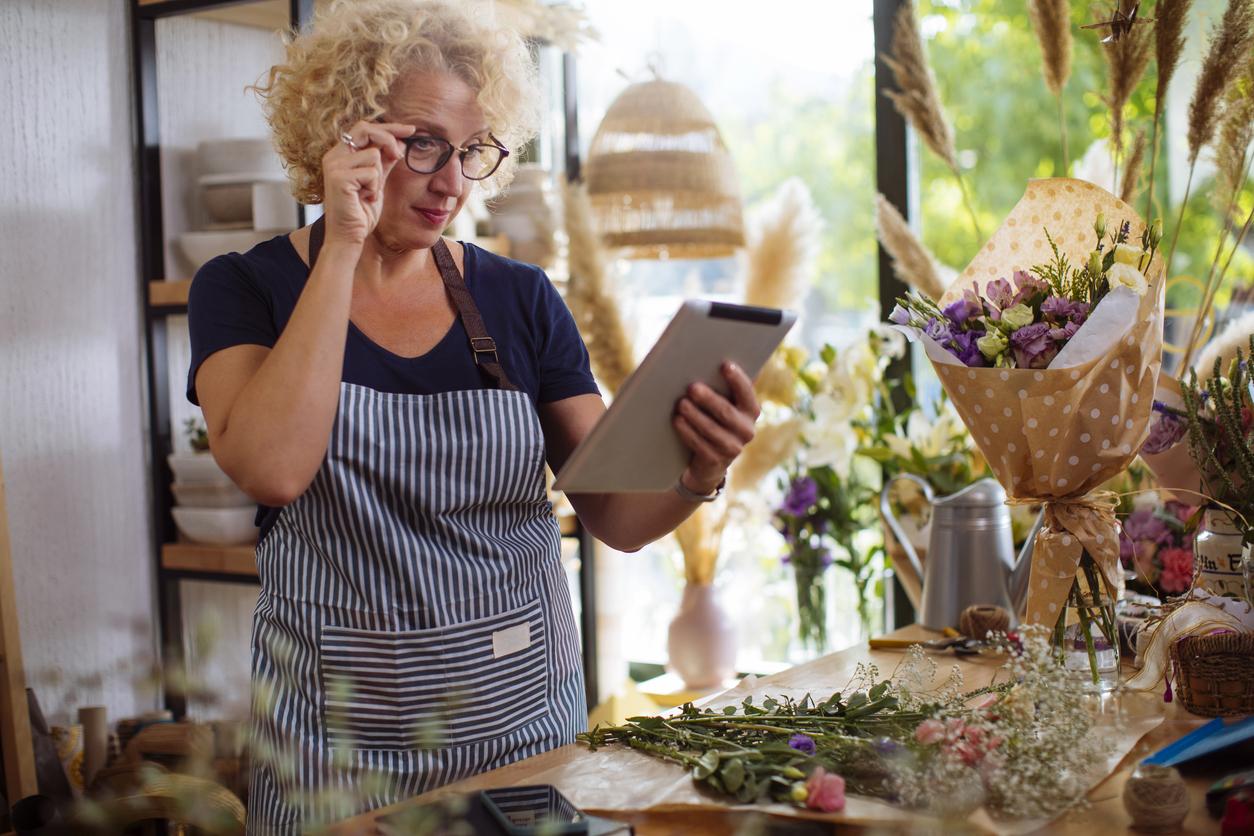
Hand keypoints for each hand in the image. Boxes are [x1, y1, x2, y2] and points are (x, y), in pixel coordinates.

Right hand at [321, 120, 413, 247]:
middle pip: (365, 129)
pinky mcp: (338, 177)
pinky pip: (371, 172)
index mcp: (340, 155)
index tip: (411, 130)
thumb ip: (384, 162)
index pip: (365, 129)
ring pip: (373, 155)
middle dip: (389, 138)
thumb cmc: (361, 212)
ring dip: (379, 177)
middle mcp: (333, 156)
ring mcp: (334, 165)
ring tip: (369, 193)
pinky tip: (364, 199)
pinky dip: (374, 187)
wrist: (349, 236)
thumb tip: (399, 144)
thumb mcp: (376, 182)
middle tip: (401, 155)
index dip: (389, 128)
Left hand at [673, 361, 759, 494]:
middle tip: (692, 387)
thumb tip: (707, 361)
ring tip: (681, 403)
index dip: (737, 379)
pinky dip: (687, 431)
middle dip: (708, 399)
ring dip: (695, 415)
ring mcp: (732, 448)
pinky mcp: (716, 461)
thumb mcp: (722, 404)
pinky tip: (677, 420)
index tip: (724, 365)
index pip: (747, 393)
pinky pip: (700, 445)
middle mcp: (746, 430)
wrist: (709, 460)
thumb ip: (721, 387)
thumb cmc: (714, 420)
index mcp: (751, 411)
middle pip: (726, 412)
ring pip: (711, 430)